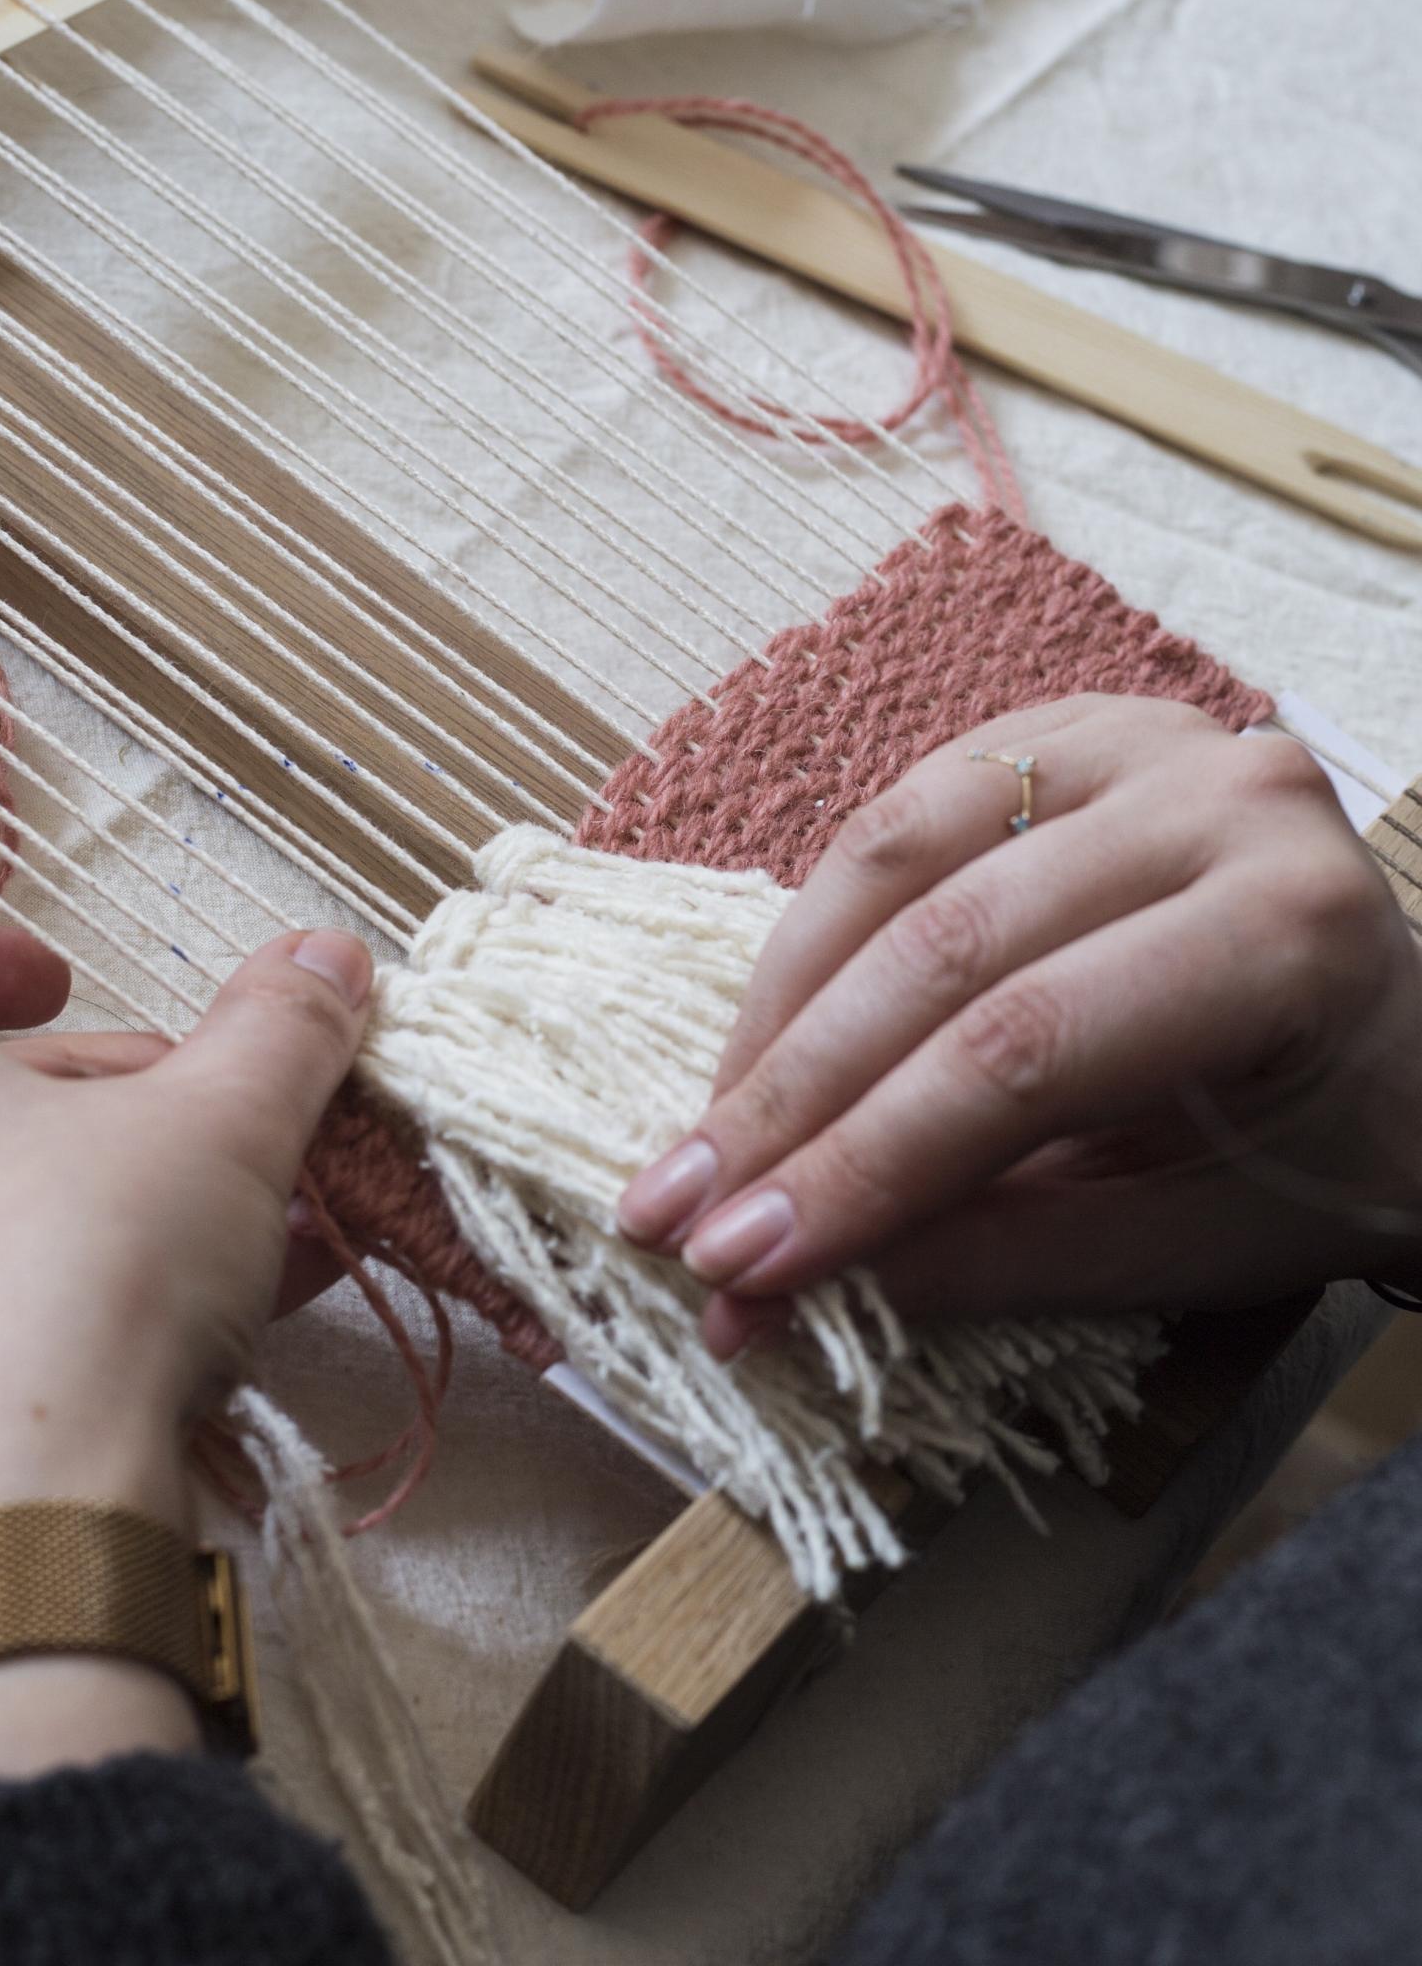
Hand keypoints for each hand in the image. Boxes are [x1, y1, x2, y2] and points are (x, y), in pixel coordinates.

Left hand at [0, 913, 370, 1777]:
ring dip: (88, 1191)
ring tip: (242, 1220)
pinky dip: (56, 1291)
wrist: (4, 1547)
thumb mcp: (216, 1123)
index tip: (58, 986)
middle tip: (190, 1108)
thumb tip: (329, 950)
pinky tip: (220, 1323)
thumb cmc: (74, 1274)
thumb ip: (277, 1027)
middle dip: (72, 1087)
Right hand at [616, 696, 1421, 1357]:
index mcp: (1289, 931)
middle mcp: (1220, 797)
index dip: (865, 1162)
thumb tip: (786, 1290)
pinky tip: (764, 1036)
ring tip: (698, 1139)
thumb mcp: (1197, 1244)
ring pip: (895, 856)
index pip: (1026, 1053)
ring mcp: (1139, 737)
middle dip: (790, 1098)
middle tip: (673, 1218)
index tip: (740, 1268)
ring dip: (775, 1009)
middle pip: (946, 948)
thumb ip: (1002, 1256)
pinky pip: (900, 817)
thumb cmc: (1331, 1154)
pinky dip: (815, 933)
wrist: (1415, 1041)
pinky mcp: (1066, 730)